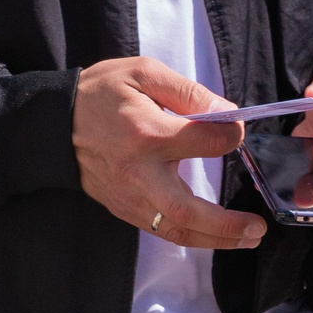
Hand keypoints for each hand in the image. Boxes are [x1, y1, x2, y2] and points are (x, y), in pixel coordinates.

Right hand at [73, 58, 266, 250]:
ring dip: (214, 239)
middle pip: (185, 210)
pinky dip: (190, 235)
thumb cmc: (103, 92)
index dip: (229, 135)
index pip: (202, 141)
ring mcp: (128, 196)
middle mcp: (137, 172)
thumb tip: (228, 112)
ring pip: (173, 230)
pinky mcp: (122, 208)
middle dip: (225, 225)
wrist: (54, 122)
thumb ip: (188, 92)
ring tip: (247, 237)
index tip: (238, 130)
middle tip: (257, 227)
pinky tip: (214, 234)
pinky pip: (159, 229)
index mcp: (146, 133)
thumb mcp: (144, 73)